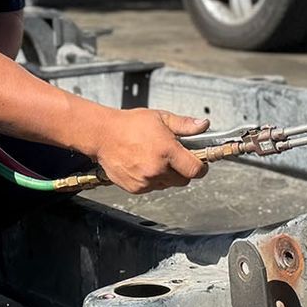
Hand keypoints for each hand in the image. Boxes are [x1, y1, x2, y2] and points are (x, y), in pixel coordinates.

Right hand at [95, 108, 209, 193]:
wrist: (102, 134)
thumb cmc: (129, 124)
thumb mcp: (160, 118)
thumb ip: (184, 125)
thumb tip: (203, 125)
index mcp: (167, 150)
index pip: (195, 170)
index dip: (201, 168)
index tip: (200, 164)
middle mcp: (157, 168)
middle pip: (183, 180)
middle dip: (183, 170)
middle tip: (174, 158)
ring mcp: (145, 180)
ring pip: (167, 184)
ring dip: (166, 175)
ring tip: (154, 158)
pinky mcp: (135, 188)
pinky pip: (152, 188)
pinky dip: (151, 180)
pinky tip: (143, 165)